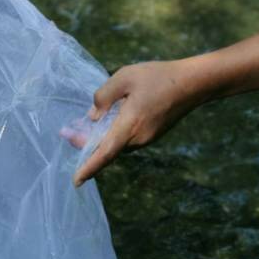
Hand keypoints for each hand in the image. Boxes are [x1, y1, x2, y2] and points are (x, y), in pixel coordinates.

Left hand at [71, 59, 202, 186]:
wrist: (192, 83)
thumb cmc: (158, 77)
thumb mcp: (125, 78)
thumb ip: (104, 97)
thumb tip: (92, 116)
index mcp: (130, 126)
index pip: (105, 153)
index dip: (89, 168)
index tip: (75, 181)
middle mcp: (138, 138)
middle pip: (107, 148)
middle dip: (85, 143)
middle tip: (66, 131)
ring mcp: (147, 138)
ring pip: (117, 143)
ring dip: (99, 137)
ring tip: (82, 124)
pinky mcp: (152, 134)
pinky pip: (127, 138)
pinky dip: (112, 133)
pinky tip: (106, 119)